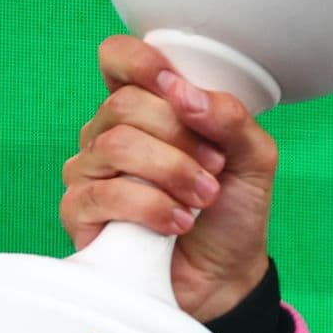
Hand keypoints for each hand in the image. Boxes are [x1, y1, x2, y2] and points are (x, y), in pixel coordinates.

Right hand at [60, 35, 279, 322]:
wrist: (224, 274)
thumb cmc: (233, 210)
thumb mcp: (253, 158)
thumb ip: (231, 118)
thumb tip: (186, 93)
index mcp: (147, 108)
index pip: (118, 58)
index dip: (139, 61)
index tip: (174, 84)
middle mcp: (110, 133)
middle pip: (125, 104)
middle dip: (181, 136)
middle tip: (215, 167)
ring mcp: (89, 172)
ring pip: (116, 146)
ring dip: (172, 173)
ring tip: (203, 198)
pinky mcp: (79, 212)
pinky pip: (104, 194)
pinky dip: (152, 207)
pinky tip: (178, 222)